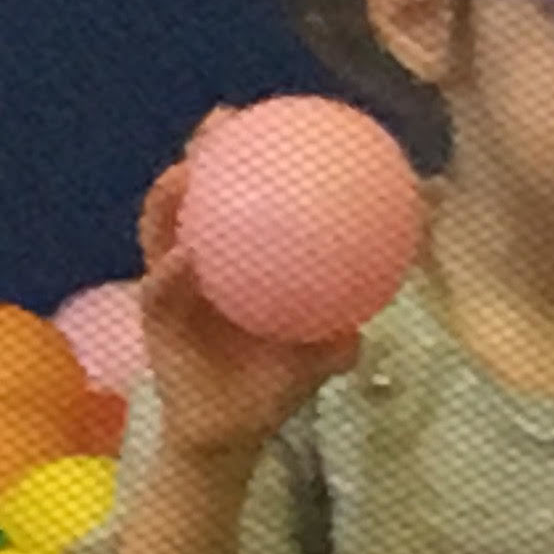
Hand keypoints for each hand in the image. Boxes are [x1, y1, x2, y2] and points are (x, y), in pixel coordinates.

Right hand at [134, 127, 362, 460]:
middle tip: (220, 122)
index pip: (245, 196)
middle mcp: (203, 260)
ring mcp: (175, 284)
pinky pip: (161, 291)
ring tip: (184, 173)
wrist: (229, 436)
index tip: (274, 118)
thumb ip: (350, 323)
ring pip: (163, 228)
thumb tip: (398, 286)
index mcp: (241, 259)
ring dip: (169, 198)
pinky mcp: (155, 318)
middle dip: (204, 151)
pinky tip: (184, 258)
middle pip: (197, 193)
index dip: (253, 155)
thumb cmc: (274, 387)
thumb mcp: (321, 354)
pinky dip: (170, 273)